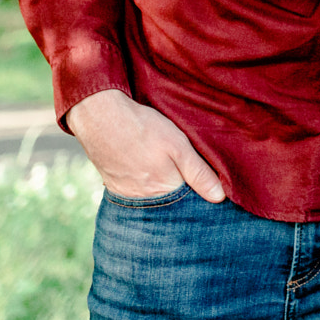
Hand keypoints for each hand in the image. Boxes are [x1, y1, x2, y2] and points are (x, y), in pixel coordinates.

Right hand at [66, 88, 226, 202]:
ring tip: (163, 168)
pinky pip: (135, 192)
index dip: (198, 191)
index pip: (188, 202)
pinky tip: (146, 169)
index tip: (206, 183)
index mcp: (164, 190)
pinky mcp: (114, 186)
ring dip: (161, 188)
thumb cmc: (143, 128)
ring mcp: (126, 194)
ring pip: (153, 198)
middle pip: (170, 202)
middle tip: (183, 172)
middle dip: (180, 192)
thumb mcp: (178, 145)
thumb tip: (219, 198)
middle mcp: (144, 199)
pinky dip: (143, 184)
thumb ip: (198, 172)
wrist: (100, 117)